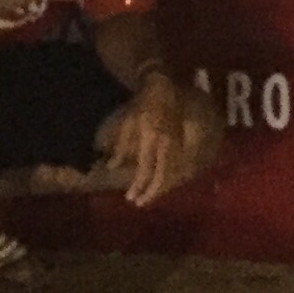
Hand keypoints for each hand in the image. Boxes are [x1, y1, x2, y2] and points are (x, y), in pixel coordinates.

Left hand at [98, 74, 221, 205]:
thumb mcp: (127, 123)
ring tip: (150, 197)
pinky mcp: (182, 142)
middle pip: (162, 175)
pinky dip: (169, 178)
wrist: (163, 88)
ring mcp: (177, 143)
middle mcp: (166, 143)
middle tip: (140, 203)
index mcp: (151, 138)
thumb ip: (120, 147)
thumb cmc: (142, 105)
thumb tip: (111, 168)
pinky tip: (163, 183)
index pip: (146, 169)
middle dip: (152, 192)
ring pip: (172, 172)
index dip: (138, 186)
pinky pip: (177, 165)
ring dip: (161, 188)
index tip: (130, 198)